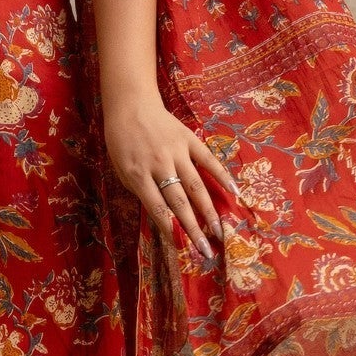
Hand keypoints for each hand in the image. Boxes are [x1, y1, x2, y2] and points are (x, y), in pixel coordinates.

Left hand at [101, 88, 238, 262]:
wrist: (130, 105)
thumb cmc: (121, 141)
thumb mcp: (121, 169)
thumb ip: (140, 190)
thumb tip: (162, 214)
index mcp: (138, 175)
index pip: (158, 209)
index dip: (171, 230)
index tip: (183, 249)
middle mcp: (159, 165)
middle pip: (180, 202)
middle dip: (194, 229)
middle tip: (206, 250)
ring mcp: (176, 152)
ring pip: (196, 186)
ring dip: (209, 210)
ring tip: (219, 231)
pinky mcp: (189, 139)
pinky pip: (208, 160)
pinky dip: (222, 175)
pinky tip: (234, 192)